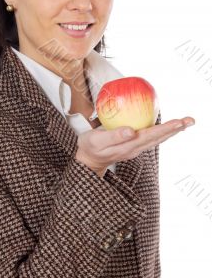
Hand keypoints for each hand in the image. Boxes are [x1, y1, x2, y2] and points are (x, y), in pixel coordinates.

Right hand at [75, 117, 194, 177]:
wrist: (88, 159)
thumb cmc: (90, 147)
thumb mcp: (98, 140)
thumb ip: (114, 136)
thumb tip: (132, 131)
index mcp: (129, 145)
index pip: (152, 135)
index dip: (167, 128)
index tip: (179, 122)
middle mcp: (136, 147)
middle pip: (160, 137)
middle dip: (176, 128)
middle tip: (190, 120)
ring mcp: (136, 147)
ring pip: (158, 138)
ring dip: (172, 130)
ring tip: (183, 122)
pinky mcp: (133, 145)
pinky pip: (151, 137)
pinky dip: (161, 130)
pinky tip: (165, 126)